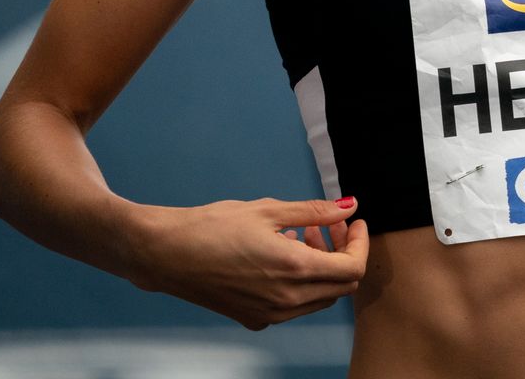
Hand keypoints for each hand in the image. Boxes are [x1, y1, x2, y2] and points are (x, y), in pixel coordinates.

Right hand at [126, 196, 368, 329]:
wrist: (165, 254)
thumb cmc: (212, 227)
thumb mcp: (269, 210)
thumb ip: (315, 211)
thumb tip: (349, 206)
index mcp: (294, 271)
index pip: (353, 269)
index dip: (359, 243)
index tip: (351, 222)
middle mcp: (286, 300)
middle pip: (341, 286)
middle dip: (342, 252)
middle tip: (324, 224)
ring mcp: (269, 315)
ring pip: (319, 297)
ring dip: (322, 267)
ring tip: (300, 234)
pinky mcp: (253, 319)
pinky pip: (294, 305)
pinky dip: (300, 281)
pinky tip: (280, 253)